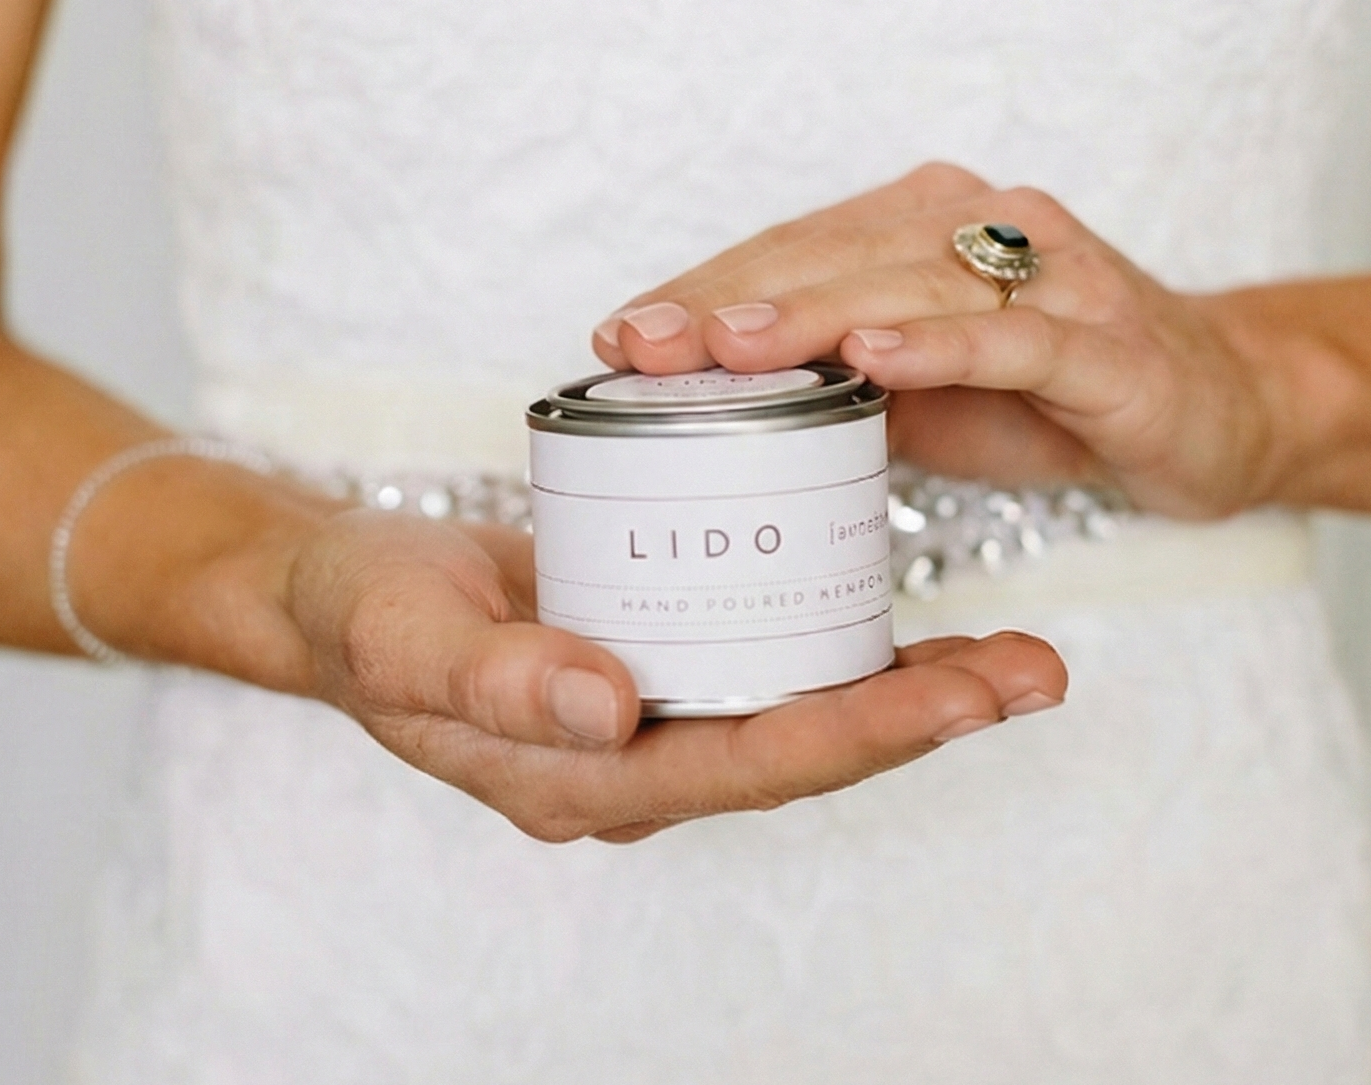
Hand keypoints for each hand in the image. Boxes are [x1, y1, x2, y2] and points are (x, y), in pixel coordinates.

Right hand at [284, 509, 1065, 842]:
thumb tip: (611, 707)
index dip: (860, 732)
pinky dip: (847, 649)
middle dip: (923, 717)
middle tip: (1034, 673)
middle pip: (804, 750)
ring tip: (1016, 660)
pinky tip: (911, 622)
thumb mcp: (407, 636)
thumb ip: (500, 677)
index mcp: (580, 778)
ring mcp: (648, 721)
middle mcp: (632, 763)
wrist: (335, 593)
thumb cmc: (362, 615)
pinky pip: (768, 668)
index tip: (963, 696)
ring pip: (800, 713)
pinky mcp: (656, 664)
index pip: (748, 763)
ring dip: (910, 690)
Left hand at [592, 163, 1284, 519]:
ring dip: (812, 312)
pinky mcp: (1108, 338)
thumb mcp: (920, 390)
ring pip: (909, 282)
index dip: (704, 290)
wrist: (1219, 402)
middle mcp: (982, 224)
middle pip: (833, 254)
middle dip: (730, 301)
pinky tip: (873, 358)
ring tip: (726, 344)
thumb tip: (701, 408)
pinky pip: (1014, 335)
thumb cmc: (1048, 393)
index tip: (619, 337)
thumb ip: (831, 377)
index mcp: (922, 227)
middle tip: (642, 343)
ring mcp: (1052, 273)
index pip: (792, 251)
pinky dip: (942, 345)